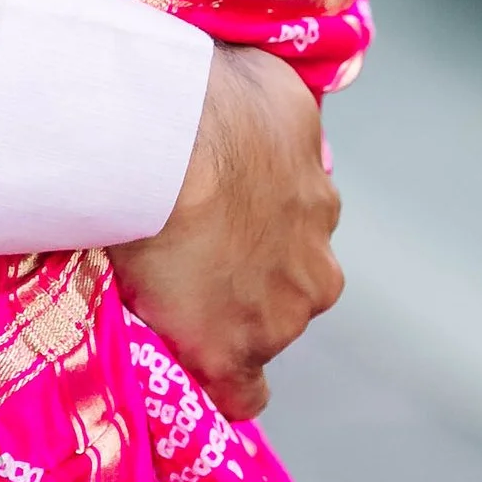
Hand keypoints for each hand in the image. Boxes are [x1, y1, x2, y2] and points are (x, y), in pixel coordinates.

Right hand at [108, 42, 342, 421]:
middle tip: (184, 250)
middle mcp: (314, 269)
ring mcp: (278, 318)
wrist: (166, 143)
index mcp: (318, 208)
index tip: (218, 225)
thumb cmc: (211, 98)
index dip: (256, 234)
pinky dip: (221, 387)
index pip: (295, 235)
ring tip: (162, 296)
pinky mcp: (232, 356)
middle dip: (248, 274)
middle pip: (285, 285)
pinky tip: (195, 377)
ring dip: (226, 316)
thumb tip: (261, 113)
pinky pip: (241, 394)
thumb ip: (274, 119)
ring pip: (261, 329)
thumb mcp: (266, 87)